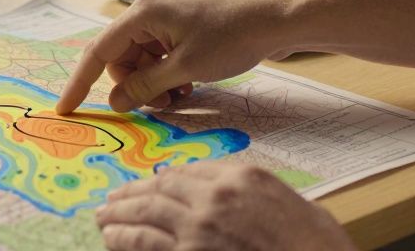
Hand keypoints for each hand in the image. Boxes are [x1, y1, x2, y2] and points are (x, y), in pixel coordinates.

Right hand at [55, 0, 290, 113]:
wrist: (273, 22)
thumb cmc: (231, 37)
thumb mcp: (185, 69)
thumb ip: (146, 86)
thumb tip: (117, 100)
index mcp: (143, 13)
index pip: (98, 51)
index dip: (80, 82)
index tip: (66, 108)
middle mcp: (148, 11)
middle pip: (121, 59)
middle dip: (134, 86)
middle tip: (159, 104)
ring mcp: (165, 18)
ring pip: (141, 61)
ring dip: (153, 84)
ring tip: (179, 96)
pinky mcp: (180, 27)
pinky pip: (159, 57)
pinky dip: (166, 76)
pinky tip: (187, 86)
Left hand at [96, 163, 352, 250]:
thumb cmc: (311, 241)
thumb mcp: (283, 199)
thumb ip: (246, 189)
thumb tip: (220, 189)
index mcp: (240, 176)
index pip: (189, 172)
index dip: (162, 179)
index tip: (149, 184)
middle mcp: (215, 196)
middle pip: (162, 188)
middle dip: (133, 194)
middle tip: (113, 199)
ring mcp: (200, 228)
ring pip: (147, 214)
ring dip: (120, 214)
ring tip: (103, 216)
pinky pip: (147, 243)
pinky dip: (125, 239)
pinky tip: (112, 238)